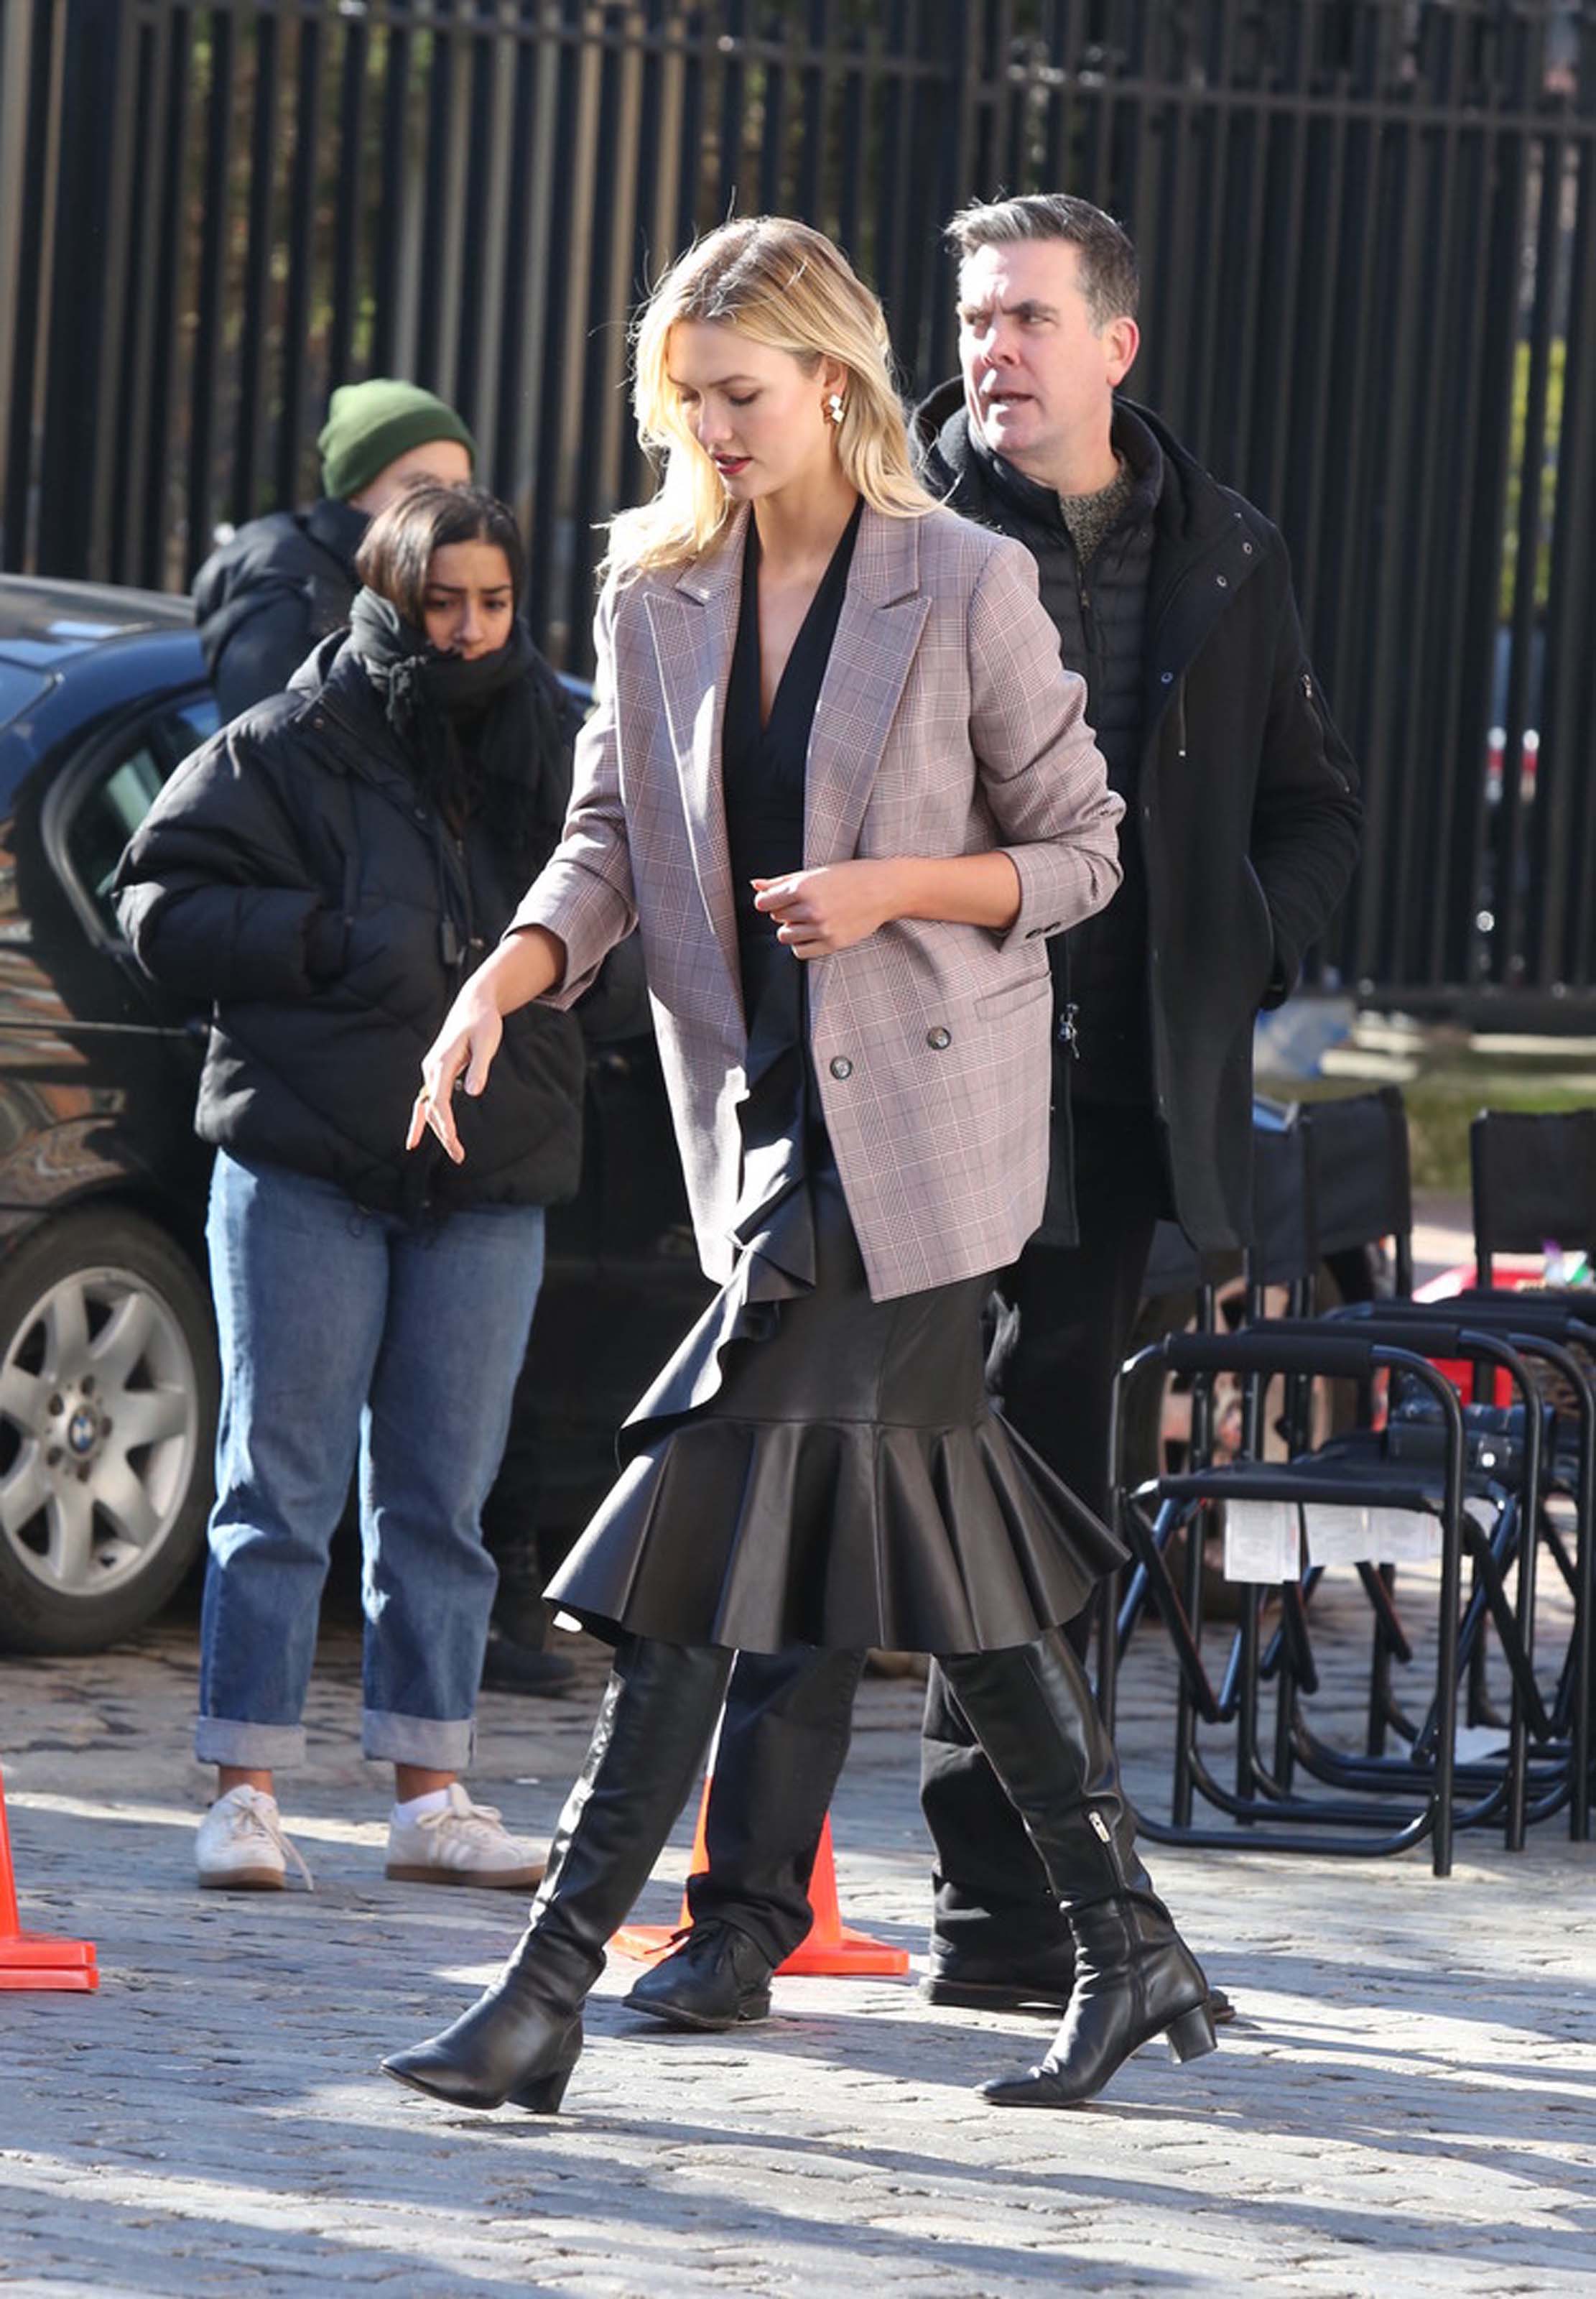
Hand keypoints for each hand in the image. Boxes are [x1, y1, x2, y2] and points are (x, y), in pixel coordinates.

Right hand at [406, 980, 504, 1163]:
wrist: (473, 1004)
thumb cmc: (483, 1022)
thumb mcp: (487, 1042)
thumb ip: (479, 1067)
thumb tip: (472, 1092)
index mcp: (442, 1063)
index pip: (439, 1101)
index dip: (445, 1124)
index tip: (453, 1142)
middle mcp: (431, 1068)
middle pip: (432, 1109)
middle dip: (444, 1134)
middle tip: (459, 1157)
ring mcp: (431, 1071)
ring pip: (429, 1106)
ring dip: (437, 1130)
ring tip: (455, 1153)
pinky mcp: (436, 1071)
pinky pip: (428, 1099)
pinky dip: (424, 1118)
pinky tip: (417, 1138)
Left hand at [750, 861, 900, 958]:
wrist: (885, 890)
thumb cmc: (852, 877)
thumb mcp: (815, 873)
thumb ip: (782, 880)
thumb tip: (755, 885)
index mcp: (804, 887)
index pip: (764, 903)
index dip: (768, 900)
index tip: (777, 899)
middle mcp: (811, 909)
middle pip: (776, 918)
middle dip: (784, 911)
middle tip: (804, 903)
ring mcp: (822, 928)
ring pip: (785, 936)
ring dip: (792, 928)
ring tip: (810, 917)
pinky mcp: (832, 943)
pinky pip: (800, 952)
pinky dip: (802, 943)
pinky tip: (813, 931)